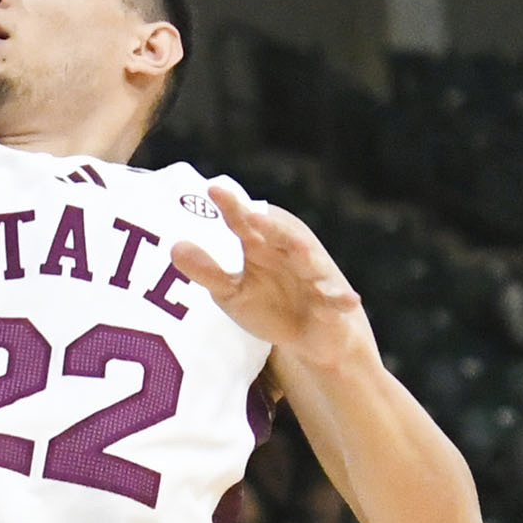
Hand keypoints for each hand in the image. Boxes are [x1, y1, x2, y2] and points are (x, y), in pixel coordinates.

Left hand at [168, 178, 374, 376]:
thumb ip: (206, 272)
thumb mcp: (231, 292)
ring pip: (308, 260)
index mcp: (261, 244)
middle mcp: (288, 252)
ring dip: (304, 252)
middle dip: (268, 224)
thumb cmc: (269, 304)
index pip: (242, 222)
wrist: (311, 334)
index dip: (230, 206)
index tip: (212, 189)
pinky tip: (349, 300)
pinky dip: (342, 299)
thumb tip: (174, 247)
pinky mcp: (332, 301)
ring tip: (298, 244)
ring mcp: (312, 275)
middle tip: (251, 213)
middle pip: (277, 234)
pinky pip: (336, 299)